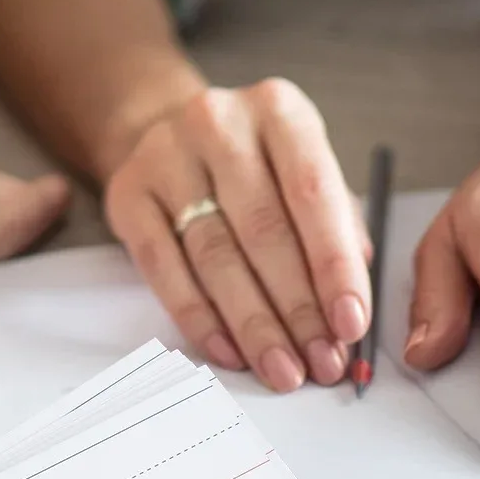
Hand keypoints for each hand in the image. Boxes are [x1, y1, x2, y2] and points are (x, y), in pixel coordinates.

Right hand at [103, 80, 370, 391]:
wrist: (171, 131)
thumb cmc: (259, 164)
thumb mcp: (305, 170)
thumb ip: (337, 228)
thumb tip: (350, 311)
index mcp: (277, 109)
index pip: (312, 191)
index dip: (334, 264)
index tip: (351, 325)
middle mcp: (218, 121)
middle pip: (262, 228)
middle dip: (298, 307)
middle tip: (321, 362)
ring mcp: (165, 153)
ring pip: (214, 255)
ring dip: (254, 324)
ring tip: (283, 369)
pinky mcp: (128, 192)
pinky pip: (163, 266)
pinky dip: (198, 318)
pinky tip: (229, 352)